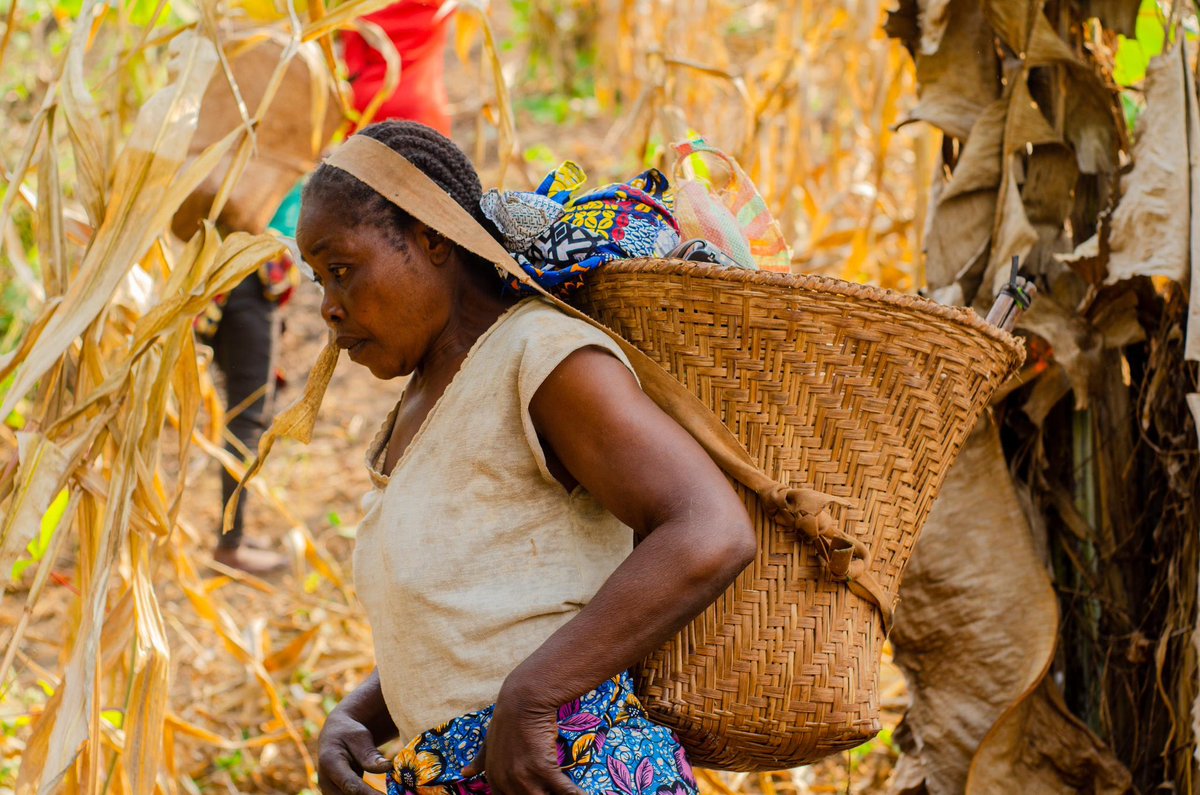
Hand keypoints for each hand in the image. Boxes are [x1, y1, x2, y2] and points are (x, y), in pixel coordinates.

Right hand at [318, 705, 392, 794]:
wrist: (335, 736)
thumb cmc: (349, 733)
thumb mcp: (360, 736)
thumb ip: (370, 754)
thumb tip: (388, 767)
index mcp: (330, 763)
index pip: (350, 784)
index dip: (368, 794)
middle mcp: (325, 781)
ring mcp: (329, 790)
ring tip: (385, 794)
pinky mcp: (336, 794)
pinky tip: (378, 794)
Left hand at [461, 684, 584, 794]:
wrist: (523, 699)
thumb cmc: (507, 718)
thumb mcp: (489, 742)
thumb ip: (480, 760)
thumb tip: (465, 772)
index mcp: (494, 779)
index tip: (538, 794)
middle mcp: (507, 782)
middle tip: (552, 793)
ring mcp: (524, 777)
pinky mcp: (543, 768)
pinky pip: (564, 791)